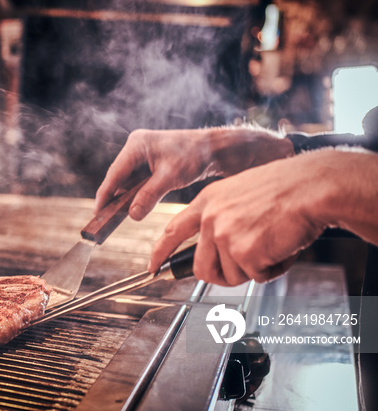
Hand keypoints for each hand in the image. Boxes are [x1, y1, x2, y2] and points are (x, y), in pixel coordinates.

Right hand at [95, 127, 292, 220]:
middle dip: (113, 198)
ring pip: (127, 181)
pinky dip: (135, 195)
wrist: (215, 149)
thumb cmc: (195, 156)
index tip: (97, 212)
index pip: (114, 173)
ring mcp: (142, 155)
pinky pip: (137, 182)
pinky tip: (133, 208)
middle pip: (118, 177)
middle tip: (104, 220)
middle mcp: (135, 147)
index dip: (105, 194)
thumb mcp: (170, 177)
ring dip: (125, 198)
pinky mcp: (149, 163)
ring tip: (115, 217)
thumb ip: (148, 196)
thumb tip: (132, 215)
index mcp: (136, 145)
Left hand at [148, 148, 377, 285]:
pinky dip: (273, 269)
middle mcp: (210, 218)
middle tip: (244, 268)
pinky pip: (256, 276)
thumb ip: (222, 217)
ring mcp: (224, 235)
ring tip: (270, 244)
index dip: (160, 253)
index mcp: (207, 201)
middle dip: (222, 275)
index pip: (172, 231)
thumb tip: (218, 249)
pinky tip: (281, 246)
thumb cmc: (285, 189)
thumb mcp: (239, 194)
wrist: (310, 186)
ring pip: (230, 275)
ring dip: (253, 269)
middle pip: (201, 267)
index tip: (152, 267)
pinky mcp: (243, 252)